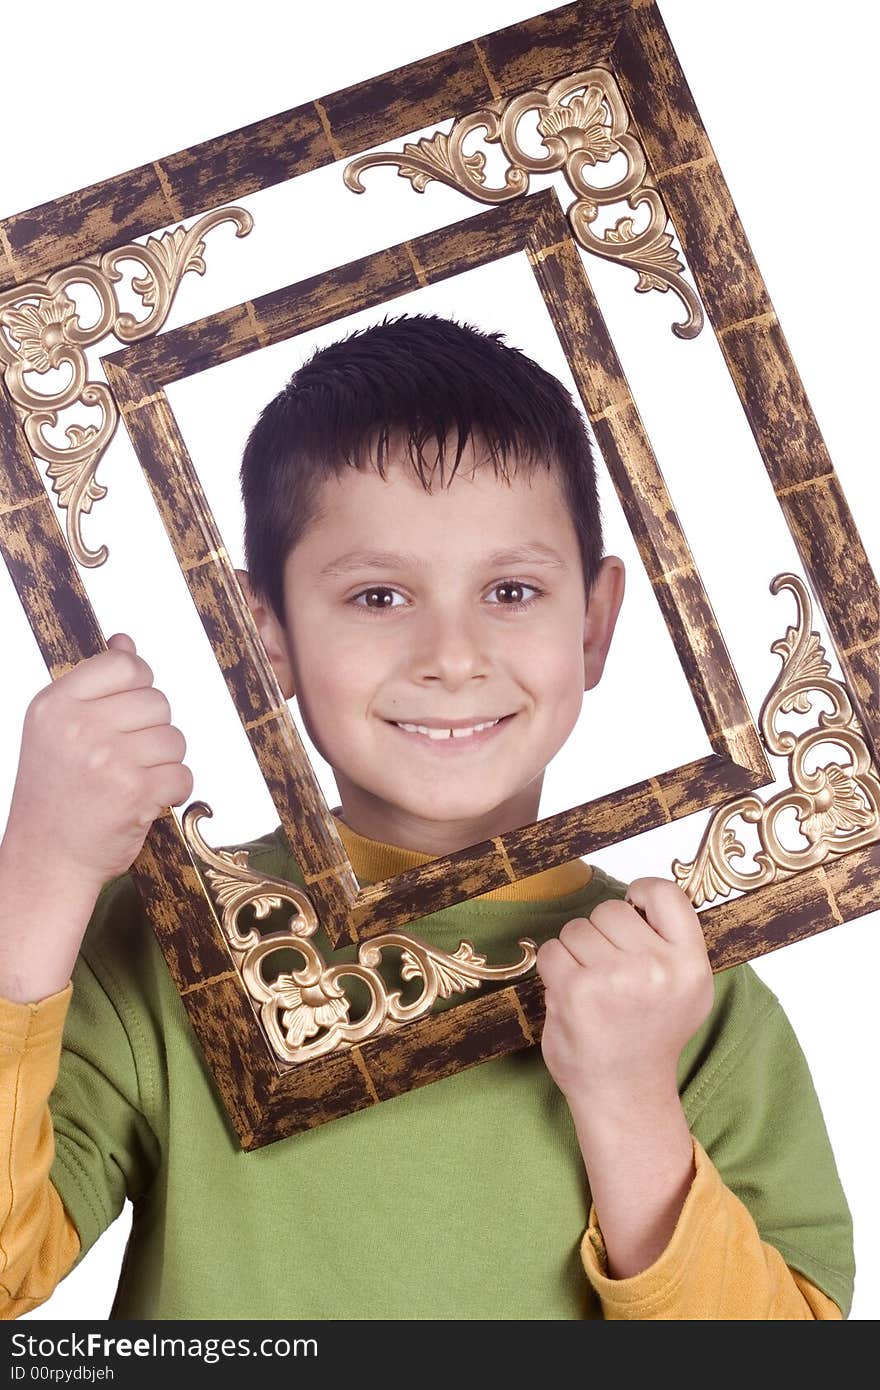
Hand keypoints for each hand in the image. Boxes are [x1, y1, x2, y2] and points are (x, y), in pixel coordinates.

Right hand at [3, 632, 193, 891]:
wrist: (46, 859)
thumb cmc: (56, 793)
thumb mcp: (57, 729)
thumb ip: (95, 685)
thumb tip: (125, 640)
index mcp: (55, 704)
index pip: (125, 664)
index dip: (139, 685)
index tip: (127, 713)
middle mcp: (78, 726)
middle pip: (157, 701)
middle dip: (152, 730)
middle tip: (125, 758)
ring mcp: (107, 759)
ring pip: (174, 738)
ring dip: (163, 762)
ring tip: (130, 781)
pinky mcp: (135, 792)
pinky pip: (183, 774)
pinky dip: (172, 791)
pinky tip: (144, 801)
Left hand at [535, 877, 713, 1105]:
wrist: (624, 1092)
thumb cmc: (650, 1035)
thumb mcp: (687, 990)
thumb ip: (672, 944)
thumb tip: (640, 897)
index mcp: (690, 965)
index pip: (666, 894)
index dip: (641, 893)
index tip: (633, 910)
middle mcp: (657, 969)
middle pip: (611, 910)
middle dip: (602, 933)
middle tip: (610, 972)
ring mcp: (614, 978)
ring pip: (577, 927)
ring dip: (576, 951)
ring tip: (593, 986)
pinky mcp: (576, 990)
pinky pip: (551, 949)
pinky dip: (554, 967)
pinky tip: (572, 993)